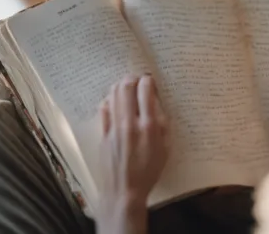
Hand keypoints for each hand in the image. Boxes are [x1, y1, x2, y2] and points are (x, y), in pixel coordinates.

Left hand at [97, 75, 167, 233]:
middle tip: (137, 79)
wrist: (124, 190)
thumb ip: (162, 124)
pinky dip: (109, 100)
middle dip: (132, 78)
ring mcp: (114, 128)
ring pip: (113, 95)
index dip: (148, 81)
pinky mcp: (103, 134)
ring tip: (126, 86)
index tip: (150, 81)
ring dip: (120, 86)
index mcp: (149, 127)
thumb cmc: (149, 171)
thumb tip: (156, 104)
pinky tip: (113, 101)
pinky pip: (103, 109)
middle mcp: (130, 124)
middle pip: (126, 88)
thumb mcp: (166, 148)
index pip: (146, 92)